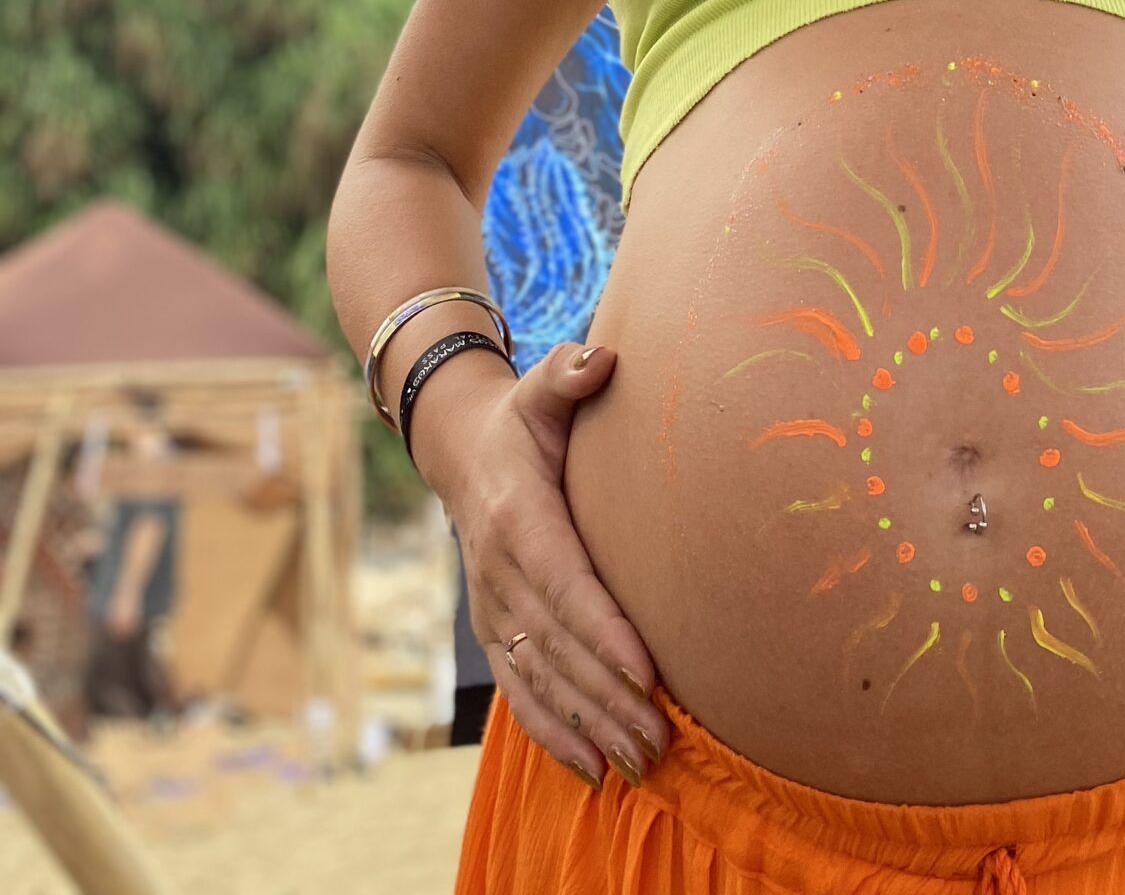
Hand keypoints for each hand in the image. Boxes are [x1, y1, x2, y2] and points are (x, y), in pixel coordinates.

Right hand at [437, 342, 669, 789]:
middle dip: (610, 696)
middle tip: (662, 736)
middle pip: (559, 647)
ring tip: (641, 760)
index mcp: (518, 517)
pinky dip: (554, 733)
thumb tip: (601, 358)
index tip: (649, 671)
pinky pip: (521, 691)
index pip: (566, 583)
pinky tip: (592, 768)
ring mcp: (492, 608)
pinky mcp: (493, 631)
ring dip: (590, 725)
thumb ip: (568, 373)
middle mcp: (498, 572)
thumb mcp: (538, 388)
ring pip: (541, 679)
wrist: (461, 450)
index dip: (604, 631)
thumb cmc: (523, 418)